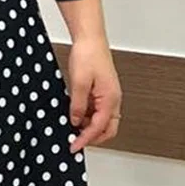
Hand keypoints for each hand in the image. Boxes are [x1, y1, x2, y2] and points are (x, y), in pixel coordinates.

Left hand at [67, 37, 121, 153]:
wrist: (90, 38)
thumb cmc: (89, 55)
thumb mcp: (78, 83)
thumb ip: (77, 105)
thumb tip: (75, 121)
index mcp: (110, 99)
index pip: (99, 128)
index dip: (85, 139)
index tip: (74, 146)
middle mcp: (112, 100)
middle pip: (107, 129)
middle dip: (92, 138)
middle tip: (75, 142)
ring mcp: (108, 97)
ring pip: (101, 121)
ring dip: (88, 128)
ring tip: (71, 128)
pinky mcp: (102, 93)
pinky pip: (96, 112)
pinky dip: (86, 118)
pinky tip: (74, 116)